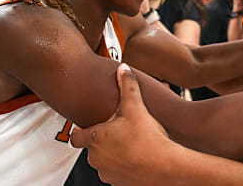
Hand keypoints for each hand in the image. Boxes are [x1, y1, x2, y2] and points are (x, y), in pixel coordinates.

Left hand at [71, 64, 172, 185]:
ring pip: (105, 162)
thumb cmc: (148, 139)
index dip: (80, 132)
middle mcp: (97, 159)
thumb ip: (127, 85)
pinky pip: (117, 174)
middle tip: (119, 132)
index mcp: (95, 139)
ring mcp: (108, 174)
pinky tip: (138, 158)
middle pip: (93, 149)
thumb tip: (123, 69)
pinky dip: (124, 167)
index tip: (85, 128)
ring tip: (131, 144)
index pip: (75, 138)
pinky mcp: (120, 185)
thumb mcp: (136, 106)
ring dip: (113, 154)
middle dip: (103, 141)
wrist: (167, 167)